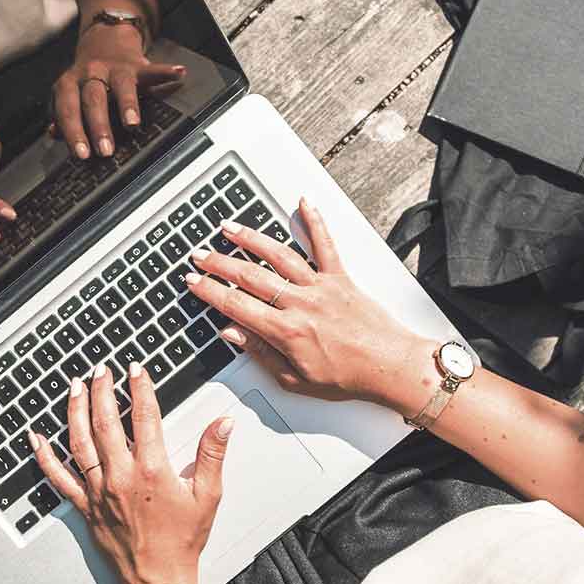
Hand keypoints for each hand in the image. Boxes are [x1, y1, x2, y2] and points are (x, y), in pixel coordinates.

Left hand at [31, 360, 234, 583]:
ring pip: (80, 441)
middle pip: (106, 422)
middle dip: (102, 390)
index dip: (140, 387)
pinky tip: (37, 438)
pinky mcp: (86, 505)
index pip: (144, 416)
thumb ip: (213, 454)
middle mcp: (122, 476)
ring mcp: (99, 490)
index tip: (136, 369)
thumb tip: (223, 423)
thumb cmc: (182, 541)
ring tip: (76, 387)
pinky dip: (45, 456)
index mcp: (153, 470)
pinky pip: (59, 477)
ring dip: (75, 410)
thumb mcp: (208, 495)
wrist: (157, 578)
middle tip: (101, 370)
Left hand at [50, 21, 186, 159]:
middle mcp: (91, 74)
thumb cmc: (87, 75)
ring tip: (132, 123)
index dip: (73, 132)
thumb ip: (63, 113)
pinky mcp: (138, 65)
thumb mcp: (70, 91)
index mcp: (70, 83)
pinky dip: (166, 71)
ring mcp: (115, 68)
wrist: (105, 38)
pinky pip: (152, 69)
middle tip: (105, 150)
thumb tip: (53, 134)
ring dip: (127, 105)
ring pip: (120, 86)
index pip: (68, 109)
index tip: (82, 154)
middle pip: (93, 100)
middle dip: (98, 126)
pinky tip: (178, 73)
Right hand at [182, 200, 437, 413]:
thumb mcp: (295, 380)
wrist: (389, 367)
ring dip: (251, 238)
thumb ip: (260, 354)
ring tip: (229, 228)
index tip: (194, 281)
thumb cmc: (348, 378)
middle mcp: (301, 303)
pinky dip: (314, 221)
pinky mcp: (341, 278)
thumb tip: (233, 334)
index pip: (236, 305)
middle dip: (219, 263)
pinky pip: (325, 244)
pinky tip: (303, 203)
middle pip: (250, 276)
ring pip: (279, 255)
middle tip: (200, 254)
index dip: (209, 291)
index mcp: (286, 331)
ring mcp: (321, 286)